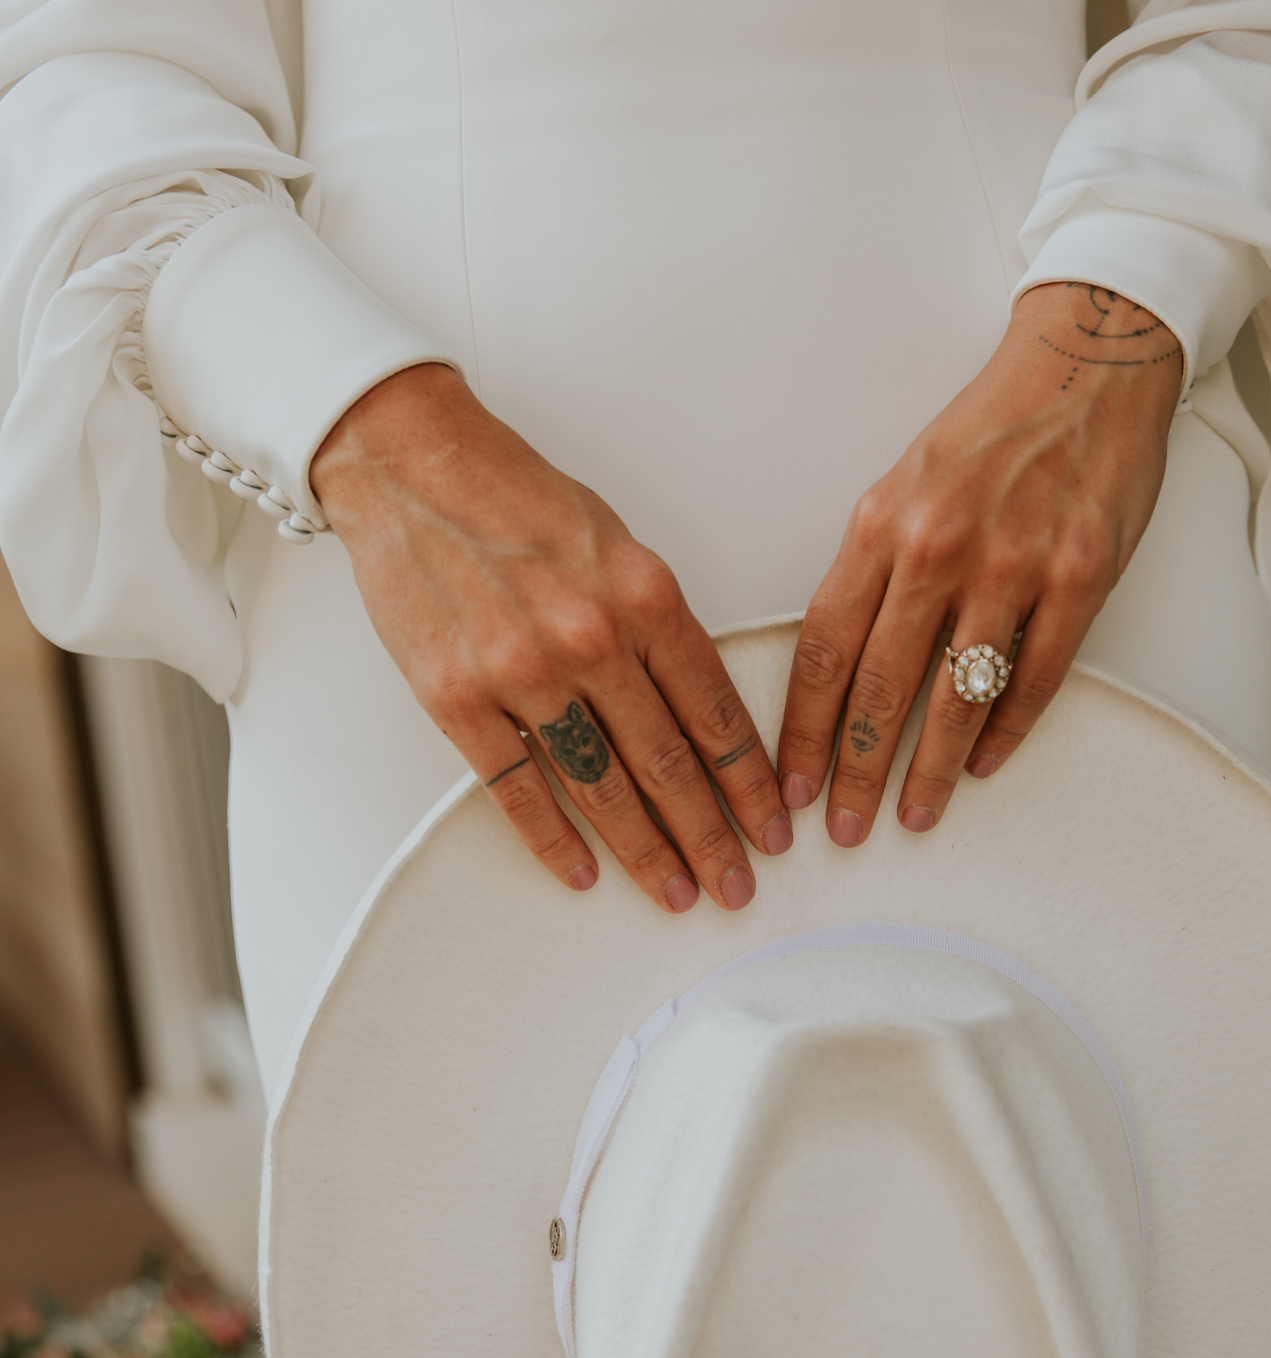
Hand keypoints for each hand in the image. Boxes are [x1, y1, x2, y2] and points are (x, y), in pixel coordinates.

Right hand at [310, 365, 791, 912]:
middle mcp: (591, 640)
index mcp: (644, 597)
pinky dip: (550, 838)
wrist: (411, 465)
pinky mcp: (455, 697)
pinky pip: (515, 786)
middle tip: (739, 887)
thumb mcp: (617, 544)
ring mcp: (521, 673)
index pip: (715, 711)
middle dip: (711, 835)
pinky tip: (581, 873)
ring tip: (679, 892)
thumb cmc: (517, 498)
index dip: (748, 781)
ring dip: (645, 849)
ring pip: (600, 785)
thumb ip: (657, 624)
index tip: (772, 825)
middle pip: (667, 762)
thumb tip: (695, 706)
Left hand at [777, 282, 1182, 842]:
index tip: (791, 784)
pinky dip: (1007, 731)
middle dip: (855, 770)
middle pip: (881, 687)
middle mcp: (940, 547)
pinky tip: (985, 765)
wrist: (1085, 367)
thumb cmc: (991, 430)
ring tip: (914, 815)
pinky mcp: (1082, 575)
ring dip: (932, 769)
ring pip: (958, 695)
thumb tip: (844, 662)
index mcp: (881, 524)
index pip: (826, 648)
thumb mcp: (904, 485)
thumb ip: (874, 567)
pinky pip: (1036, 677)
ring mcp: (1014, 564)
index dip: (805, 729)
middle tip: (842, 828)